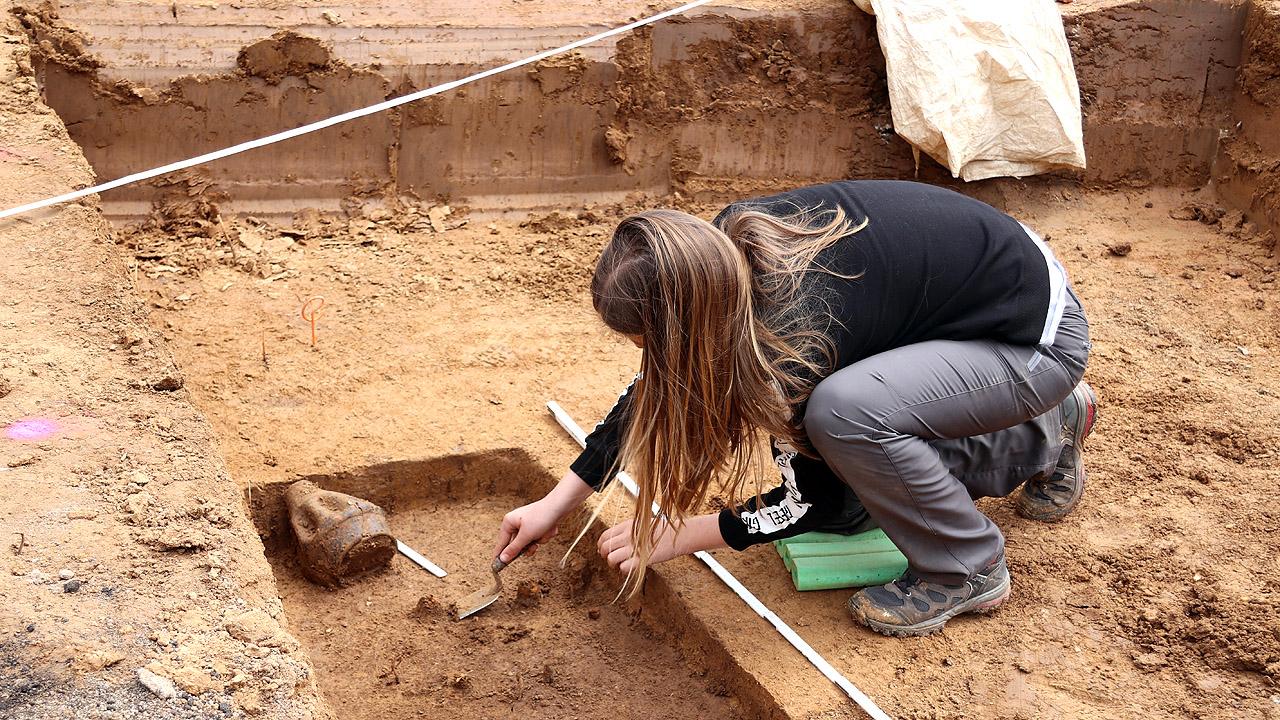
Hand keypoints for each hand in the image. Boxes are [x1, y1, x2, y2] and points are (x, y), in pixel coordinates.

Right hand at [494, 498, 560, 562]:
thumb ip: (514, 548)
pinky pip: (537, 538)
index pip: (501, 543)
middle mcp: (515, 523)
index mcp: (508, 522)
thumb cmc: (541, 517)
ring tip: (543, 533)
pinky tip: (549, 529)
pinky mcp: (536, 526)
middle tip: (534, 544)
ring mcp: (526, 525)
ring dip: (538, 541)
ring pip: (529, 543)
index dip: (500, 555)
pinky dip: (544, 536)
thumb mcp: (526, 536)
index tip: (497, 566)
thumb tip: (502, 559)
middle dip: (529, 545)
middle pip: (517, 544)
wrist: (559, 507)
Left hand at [597, 513, 728, 572]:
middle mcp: (628, 535)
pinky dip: (624, 570)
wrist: (679, 535)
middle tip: (613, 559)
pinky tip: (631, 567)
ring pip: (611, 558)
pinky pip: (623, 567)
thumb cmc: (662, 530)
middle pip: (605, 548)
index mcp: (627, 526)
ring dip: (614, 564)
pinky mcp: (642, 559)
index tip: (604, 551)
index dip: (601, 546)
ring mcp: (635, 547)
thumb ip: (628, 531)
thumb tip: (614, 540)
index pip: (604, 536)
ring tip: (622, 564)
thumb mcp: (642, 524)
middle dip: (605, 556)